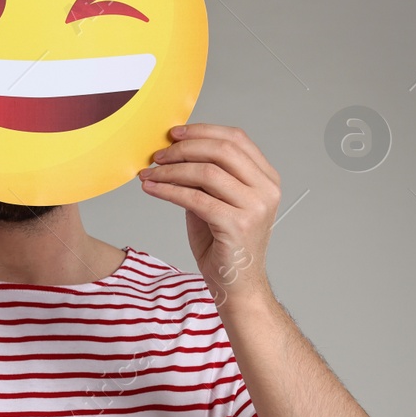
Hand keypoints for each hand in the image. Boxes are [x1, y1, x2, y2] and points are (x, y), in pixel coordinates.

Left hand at [137, 123, 280, 306]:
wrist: (237, 285)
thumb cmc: (225, 245)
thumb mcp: (216, 202)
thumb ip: (205, 178)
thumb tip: (174, 153)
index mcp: (266, 178)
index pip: (236, 139)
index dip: (202, 131)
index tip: (174, 134)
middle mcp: (266, 189)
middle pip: (222, 150)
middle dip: (184, 148)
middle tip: (157, 155)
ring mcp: (255, 207)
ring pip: (206, 172)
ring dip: (171, 170)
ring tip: (149, 174)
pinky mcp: (237, 224)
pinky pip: (195, 198)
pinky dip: (169, 190)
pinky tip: (152, 189)